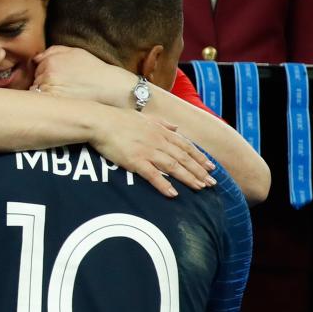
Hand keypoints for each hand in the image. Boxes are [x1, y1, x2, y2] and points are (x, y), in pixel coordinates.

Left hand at [32, 46, 131, 107]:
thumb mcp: (76, 53)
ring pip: (36, 94)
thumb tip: (35, 58)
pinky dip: (46, 106)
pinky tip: (58, 106)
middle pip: (34, 81)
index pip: (36, 68)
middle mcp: (47, 74)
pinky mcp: (54, 104)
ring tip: (61, 98)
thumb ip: (54, 51)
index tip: (56, 80)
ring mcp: (49, 89)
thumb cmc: (95, 71)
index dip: (44, 75)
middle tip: (60, 90)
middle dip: (42, 85)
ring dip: (43, 96)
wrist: (111, 89)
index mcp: (50, 61)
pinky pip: (42, 105)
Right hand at [90, 109, 215, 197]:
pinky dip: (164, 184)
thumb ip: (162, 123)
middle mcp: (158, 141)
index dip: (199, 157)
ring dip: (188, 178)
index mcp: (161, 131)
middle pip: (184, 158)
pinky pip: (153, 175)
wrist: (100, 121)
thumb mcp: (144, 117)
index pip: (186, 146)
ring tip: (200, 188)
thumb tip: (176, 127)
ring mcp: (148, 151)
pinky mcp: (135, 161)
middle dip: (199, 171)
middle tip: (212, 183)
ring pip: (173, 166)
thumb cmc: (118, 119)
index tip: (211, 167)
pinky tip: (173, 193)